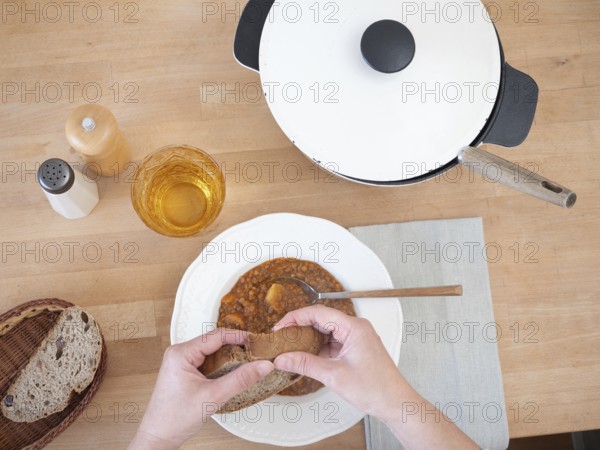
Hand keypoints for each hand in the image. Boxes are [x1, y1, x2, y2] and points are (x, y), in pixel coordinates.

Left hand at [129, 328, 273, 449]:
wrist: (158, 438)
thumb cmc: (174, 419)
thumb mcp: (213, 397)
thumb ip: (240, 380)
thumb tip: (262, 366)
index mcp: (181, 353)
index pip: (216, 335)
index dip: (239, 336)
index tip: (256, 341)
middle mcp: (179, 353)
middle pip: (215, 342)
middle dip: (236, 346)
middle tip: (255, 353)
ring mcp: (181, 362)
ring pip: (212, 352)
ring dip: (229, 356)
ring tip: (248, 362)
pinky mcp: (185, 372)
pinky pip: (207, 362)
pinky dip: (222, 365)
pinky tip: (233, 372)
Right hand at [272, 305, 402, 417]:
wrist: (395, 403)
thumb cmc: (375, 388)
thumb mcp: (333, 376)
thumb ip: (305, 364)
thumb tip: (283, 358)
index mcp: (354, 327)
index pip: (318, 313)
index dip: (296, 318)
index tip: (280, 327)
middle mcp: (355, 328)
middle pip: (321, 320)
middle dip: (300, 328)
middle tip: (281, 338)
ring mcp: (355, 338)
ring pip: (325, 331)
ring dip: (308, 338)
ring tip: (289, 347)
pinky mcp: (354, 348)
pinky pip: (331, 342)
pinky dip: (317, 348)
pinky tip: (304, 355)